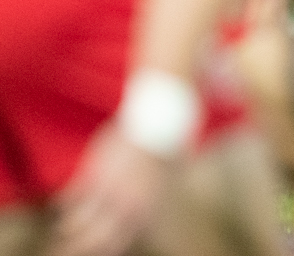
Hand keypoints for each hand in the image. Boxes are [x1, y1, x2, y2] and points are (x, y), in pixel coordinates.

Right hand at [49, 126, 169, 255]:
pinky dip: (63, 204)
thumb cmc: (157, 153)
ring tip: (64, 227)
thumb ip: (141, 207)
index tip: (87, 251)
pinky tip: (61, 203)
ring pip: (76, 224)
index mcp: (142, 213)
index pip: (114, 246)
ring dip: (67, 227)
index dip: (97, 252)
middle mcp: (125, 209)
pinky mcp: (94, 176)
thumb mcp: (155, 188)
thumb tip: (131, 220)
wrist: (155, 126)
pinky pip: (70, 199)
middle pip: (92, 243)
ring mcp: (108, 193)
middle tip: (59, 251)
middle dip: (73, 249)